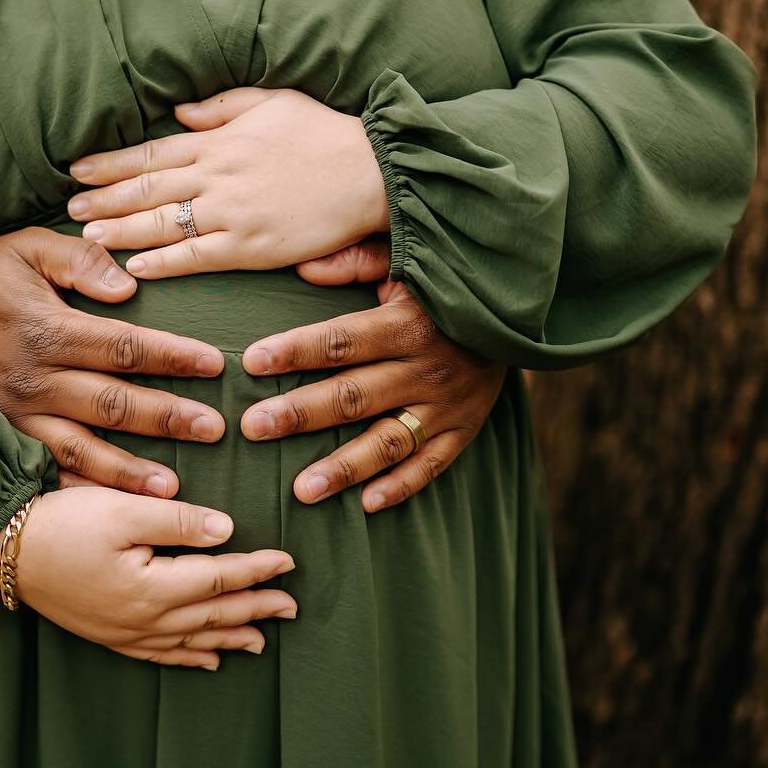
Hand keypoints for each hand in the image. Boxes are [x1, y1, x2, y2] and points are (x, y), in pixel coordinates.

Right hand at [0, 228, 226, 497]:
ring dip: (127, 471)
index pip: (121, 346)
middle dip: (165, 418)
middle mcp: (32, 378)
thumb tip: (127, 287)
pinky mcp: (2, 433)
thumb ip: (79, 261)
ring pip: (80, 447)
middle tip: (214, 429)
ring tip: (171, 489)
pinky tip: (111, 509)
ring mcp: (15, 412)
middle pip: (111, 403)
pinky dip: (79, 490)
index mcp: (46, 330)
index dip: (169, 357)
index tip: (214, 364)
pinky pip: (45, 468)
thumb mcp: (28, 247)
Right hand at [0, 488, 297, 669]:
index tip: (289, 561)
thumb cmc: (63, 521)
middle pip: (213, 614)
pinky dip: (189, 656)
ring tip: (261, 640)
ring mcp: (124, 632)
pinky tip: (207, 657)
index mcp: (153, 586)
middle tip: (292, 607)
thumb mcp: (123, 509)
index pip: (220, 577)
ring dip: (229, 638)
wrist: (3, 548)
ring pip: (191, 640)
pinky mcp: (106, 635)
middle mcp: (143, 619)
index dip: (258, 569)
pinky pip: (159, 654)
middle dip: (255, 609)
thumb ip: (179, 521)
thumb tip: (227, 531)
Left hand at [66, 87, 388, 278]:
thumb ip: (222, 106)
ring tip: (88, 236)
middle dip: (105, 198)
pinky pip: (196, 256)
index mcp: (220, 140)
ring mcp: (231, 212)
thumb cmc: (325, 134)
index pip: (153, 151)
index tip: (78, 169)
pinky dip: (163, 262)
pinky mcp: (250, 246)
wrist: (370, 172)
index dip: (112, 162)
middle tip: (70, 207)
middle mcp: (217, 175)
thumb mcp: (273, 102)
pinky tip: (134, 267)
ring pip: (162, 223)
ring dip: (121, 230)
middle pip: (148, 187)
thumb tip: (178, 114)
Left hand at [242, 239, 507, 512]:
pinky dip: (401, 487)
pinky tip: (365, 505)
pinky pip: (432, 466)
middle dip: (300, 413)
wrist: (516, 314)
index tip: (251, 362)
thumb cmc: (444, 286)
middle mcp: (426, 369)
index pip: (341, 340)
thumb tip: (304, 267)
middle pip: (354, 396)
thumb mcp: (407, 262)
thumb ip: (357, 262)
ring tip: (300, 490)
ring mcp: (447, 405)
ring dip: (344, 467)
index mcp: (406, 323)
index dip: (296, 351)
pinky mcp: (464, 430)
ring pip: (389, 442)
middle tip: (253, 428)